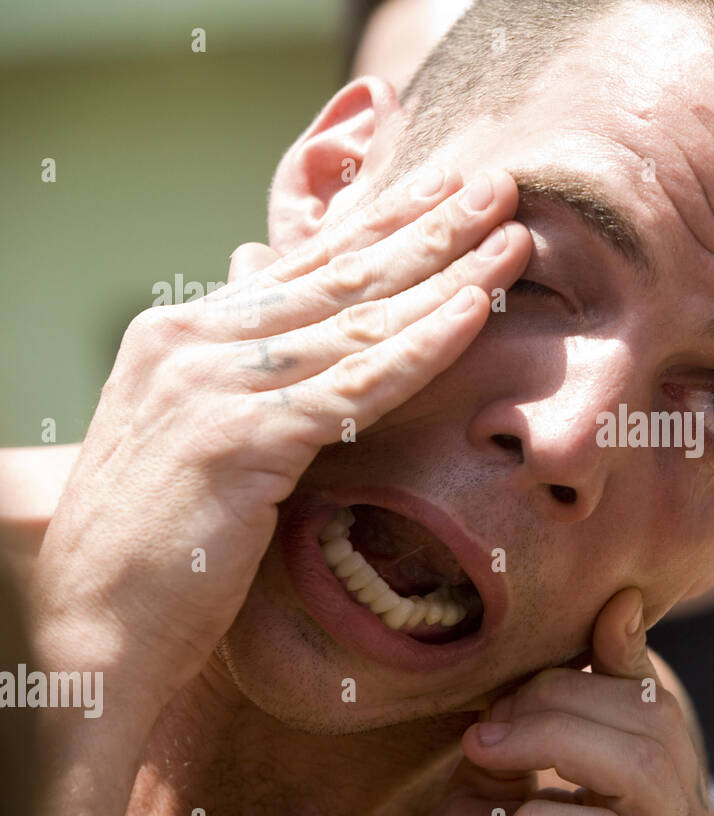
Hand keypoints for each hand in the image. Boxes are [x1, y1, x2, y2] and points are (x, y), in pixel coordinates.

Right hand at [29, 166, 530, 708]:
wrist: (97, 628)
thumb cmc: (159, 544)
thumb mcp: (203, 437)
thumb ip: (250, 379)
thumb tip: (285, 331)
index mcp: (186, 333)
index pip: (305, 264)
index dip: (384, 223)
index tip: (448, 190)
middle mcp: (195, 341)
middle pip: (340, 273)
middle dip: (429, 226)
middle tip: (501, 186)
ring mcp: (214, 384)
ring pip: (359, 317)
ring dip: (445, 269)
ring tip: (513, 234)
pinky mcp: (240, 438)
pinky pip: (356, 383)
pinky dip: (423, 343)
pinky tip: (477, 308)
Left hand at [457, 588, 713, 815]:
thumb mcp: (512, 770)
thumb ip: (557, 701)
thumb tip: (625, 603)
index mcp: (661, 789)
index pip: (659, 702)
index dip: (614, 661)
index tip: (552, 653)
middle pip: (654, 722)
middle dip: (558, 702)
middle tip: (488, 725)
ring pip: (639, 767)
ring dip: (548, 742)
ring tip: (484, 757)